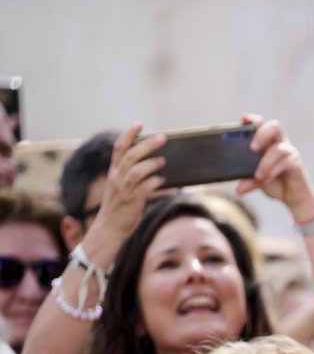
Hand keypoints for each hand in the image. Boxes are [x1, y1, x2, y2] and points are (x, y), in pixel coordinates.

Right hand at [86, 123, 166, 259]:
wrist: (109, 229)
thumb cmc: (118, 208)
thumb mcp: (120, 188)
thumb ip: (131, 176)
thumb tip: (153, 166)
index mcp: (113, 171)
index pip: (119, 147)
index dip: (129, 134)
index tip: (139, 124)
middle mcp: (117, 177)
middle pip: (131, 154)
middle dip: (148, 144)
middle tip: (163, 138)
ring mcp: (124, 188)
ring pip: (138, 169)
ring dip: (153, 163)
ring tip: (163, 162)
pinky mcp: (134, 200)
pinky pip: (148, 187)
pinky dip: (157, 182)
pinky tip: (164, 181)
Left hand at [235, 114, 313, 221]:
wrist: (292, 197)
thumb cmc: (275, 182)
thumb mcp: (256, 179)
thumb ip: (247, 179)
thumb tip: (237, 187)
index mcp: (268, 142)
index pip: (261, 124)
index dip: (253, 119)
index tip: (243, 119)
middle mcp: (280, 143)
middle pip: (274, 126)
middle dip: (261, 134)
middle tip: (252, 149)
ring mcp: (289, 152)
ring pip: (278, 149)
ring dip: (265, 163)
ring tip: (258, 176)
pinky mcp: (296, 163)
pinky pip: (285, 163)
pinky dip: (273, 172)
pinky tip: (266, 181)